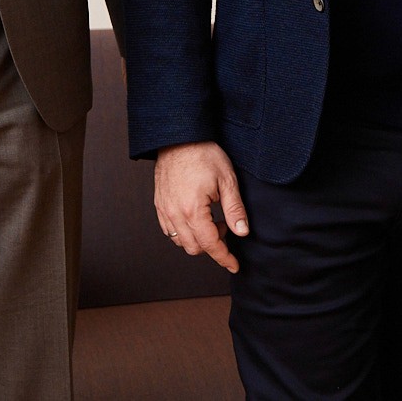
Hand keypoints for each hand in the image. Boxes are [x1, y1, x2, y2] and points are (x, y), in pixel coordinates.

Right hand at [153, 141, 247, 272]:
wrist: (179, 137)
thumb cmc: (203, 154)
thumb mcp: (227, 180)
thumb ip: (235, 209)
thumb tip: (242, 232)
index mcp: (193, 210)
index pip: (210, 245)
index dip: (224, 257)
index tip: (234, 265)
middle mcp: (175, 214)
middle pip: (194, 248)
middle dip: (213, 246)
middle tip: (226, 226)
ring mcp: (165, 210)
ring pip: (180, 241)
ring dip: (198, 239)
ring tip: (211, 219)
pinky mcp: (159, 205)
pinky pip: (169, 230)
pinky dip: (184, 232)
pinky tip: (196, 218)